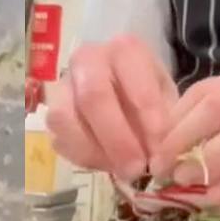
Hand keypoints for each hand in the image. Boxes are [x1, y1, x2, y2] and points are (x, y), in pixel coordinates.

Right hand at [43, 35, 177, 180]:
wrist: (124, 92)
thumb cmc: (151, 94)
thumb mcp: (167, 101)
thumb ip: (165, 123)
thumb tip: (157, 155)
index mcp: (124, 50)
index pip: (132, 80)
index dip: (148, 117)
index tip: (161, 148)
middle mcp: (87, 60)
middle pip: (92, 97)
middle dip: (117, 139)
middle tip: (137, 168)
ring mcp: (63, 86)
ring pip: (65, 118)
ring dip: (96, 151)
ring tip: (121, 169)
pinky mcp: (52, 113)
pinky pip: (59, 139)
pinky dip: (84, 158)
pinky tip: (107, 164)